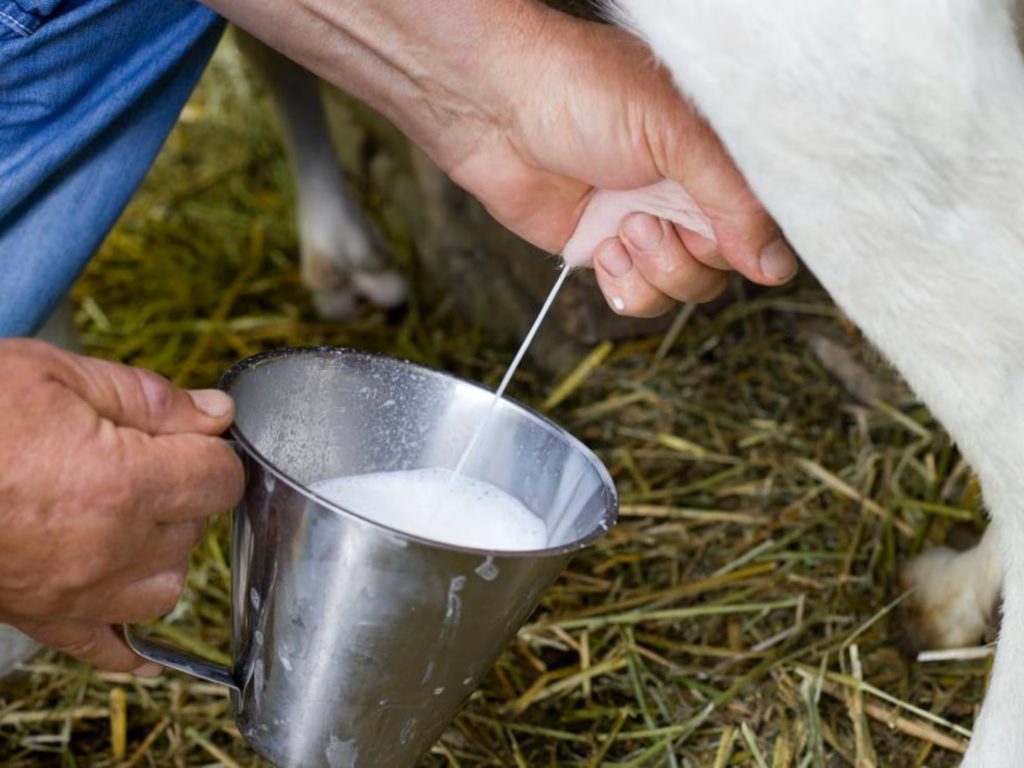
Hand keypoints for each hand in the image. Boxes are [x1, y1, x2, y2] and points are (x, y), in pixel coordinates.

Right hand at [0, 340, 242, 673]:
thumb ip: (148, 398)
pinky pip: (103, 648)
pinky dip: (127, 643)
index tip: (189, 437)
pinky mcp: (38, 616)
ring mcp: (74, 592)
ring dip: (162, 553)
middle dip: (182, 492)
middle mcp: (108, 548)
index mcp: (123, 483)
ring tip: (128, 517)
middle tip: (143, 461)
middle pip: (195, 529)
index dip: (210, 451)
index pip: (220, 479)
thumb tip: (215, 414)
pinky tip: (138, 635)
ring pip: (164, 589)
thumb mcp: (54, 374)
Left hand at [441, 11, 797, 315]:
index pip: (763, 225)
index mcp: (718, 158)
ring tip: (622, 228)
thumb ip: (734, 200)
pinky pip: (637, 298)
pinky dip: (624, 286)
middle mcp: (687, 195)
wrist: (497, 108)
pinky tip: (603, 248)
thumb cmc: (583, 90)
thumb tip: (775, 265)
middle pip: (724, 268)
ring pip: (684, 290)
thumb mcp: (677, 134)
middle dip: (687, 257)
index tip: (715, 233)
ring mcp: (647, 225)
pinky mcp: (605, 251)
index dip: (746, 242)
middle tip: (648, 219)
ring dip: (655, 272)